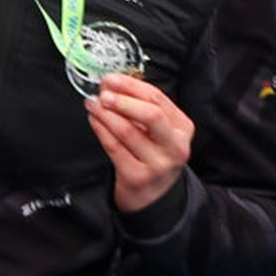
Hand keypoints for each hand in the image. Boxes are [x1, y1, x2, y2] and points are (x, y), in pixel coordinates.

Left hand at [85, 71, 192, 213]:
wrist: (153, 195)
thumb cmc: (153, 154)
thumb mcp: (159, 131)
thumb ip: (142, 107)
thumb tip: (114, 84)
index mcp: (182, 127)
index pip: (158, 99)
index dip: (131, 86)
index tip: (111, 79)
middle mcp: (175, 146)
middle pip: (150, 115)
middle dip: (123, 100)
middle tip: (103, 94)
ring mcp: (157, 164)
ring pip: (127, 131)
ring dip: (105, 114)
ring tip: (92, 104)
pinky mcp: (137, 177)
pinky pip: (114, 147)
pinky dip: (101, 130)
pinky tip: (94, 120)